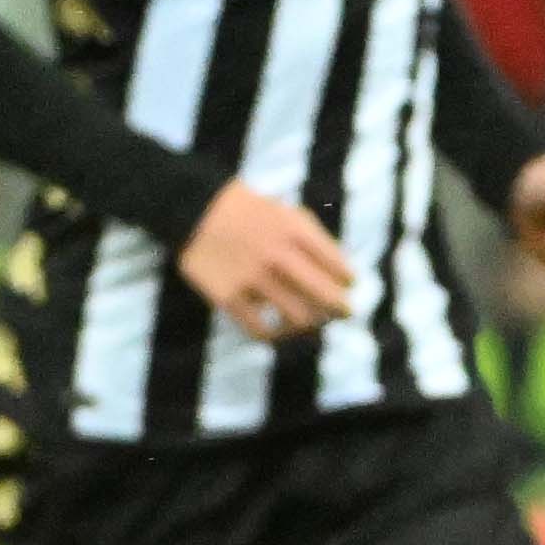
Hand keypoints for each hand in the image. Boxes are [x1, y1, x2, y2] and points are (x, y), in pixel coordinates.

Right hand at [176, 180, 356, 341]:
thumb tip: (344, 274)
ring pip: (299, 319)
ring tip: (308, 322)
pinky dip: (275, 335)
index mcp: (295, 232)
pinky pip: (261, 330)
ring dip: (310, 325)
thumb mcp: (287, 212)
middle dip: (341, 309)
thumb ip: (316, 239)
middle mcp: (278, 256)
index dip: (348, 282)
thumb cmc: (249, 213)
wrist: (196, 210)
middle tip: (343, 314)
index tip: (347, 287)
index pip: (340, 269)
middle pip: (326, 298)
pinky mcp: (228, 298)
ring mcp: (252, 279)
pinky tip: (276, 329)